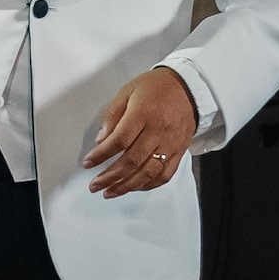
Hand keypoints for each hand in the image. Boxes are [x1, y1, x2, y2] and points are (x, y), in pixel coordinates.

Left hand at [83, 66, 199, 197]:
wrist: (189, 87)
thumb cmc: (156, 87)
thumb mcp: (127, 91)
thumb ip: (112, 116)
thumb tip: (100, 140)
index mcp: (144, 113)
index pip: (119, 141)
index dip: (101, 155)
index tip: (88, 163)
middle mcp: (159, 131)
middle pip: (132, 161)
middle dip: (110, 177)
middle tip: (95, 184)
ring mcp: (170, 143)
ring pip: (148, 172)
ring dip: (126, 186)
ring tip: (110, 192)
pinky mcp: (179, 151)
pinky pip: (165, 174)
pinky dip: (148, 185)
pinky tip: (134, 187)